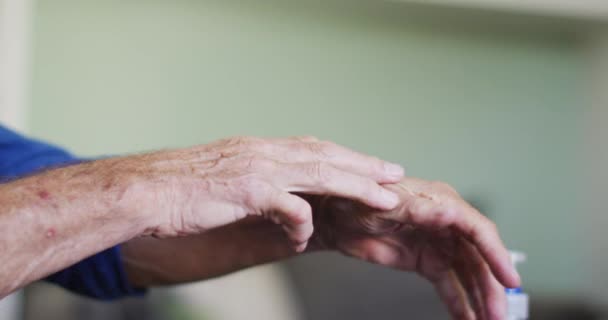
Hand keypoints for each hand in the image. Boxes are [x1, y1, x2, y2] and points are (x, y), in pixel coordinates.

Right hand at [130, 136, 403, 251]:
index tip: (368, 163)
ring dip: (355, 185)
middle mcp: (262, 152)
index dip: (344, 156)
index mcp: (258, 149)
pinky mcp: (246, 191)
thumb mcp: (223, 181)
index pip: (312, 147)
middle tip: (394, 173)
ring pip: (319, 173)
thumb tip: (278, 206)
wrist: (142, 191)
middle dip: (362, 165)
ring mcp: (256, 169)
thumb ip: (255, 189)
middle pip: (324, 155)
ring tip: (384, 197)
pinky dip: (302, 222)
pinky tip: (305, 236)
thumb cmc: (177, 190)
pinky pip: (288, 206)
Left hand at [312, 178, 519, 319]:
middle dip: (490, 288)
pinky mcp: (426, 261)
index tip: (508, 279)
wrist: (333, 217)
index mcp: (440, 203)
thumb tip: (447, 212)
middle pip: (477, 258)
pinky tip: (468, 319)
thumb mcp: (381, 204)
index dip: (496, 254)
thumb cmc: (354, 201)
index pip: (477, 229)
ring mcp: (438, 243)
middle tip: (497, 314)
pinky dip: (460, 303)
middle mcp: (445, 223)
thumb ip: (414, 209)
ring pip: (468, 275)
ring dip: (479, 300)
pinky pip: (449, 286)